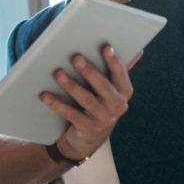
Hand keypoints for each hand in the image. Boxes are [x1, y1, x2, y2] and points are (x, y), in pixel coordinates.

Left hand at [40, 44, 133, 160]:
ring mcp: (104, 119)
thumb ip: (119, 69)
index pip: (121, 74)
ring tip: (57, 73)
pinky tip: (44, 95)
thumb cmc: (100, 102)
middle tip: (75, 57)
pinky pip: (71, 114)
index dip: (114, 61)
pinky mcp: (88, 128)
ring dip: (71, 85)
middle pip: (103, 86)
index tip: (106, 47)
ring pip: (86, 99)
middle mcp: (118, 106)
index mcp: (124, 91)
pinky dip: (56, 104)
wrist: (90, 136)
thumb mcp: (111, 87)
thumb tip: (139, 49)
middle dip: (89, 71)